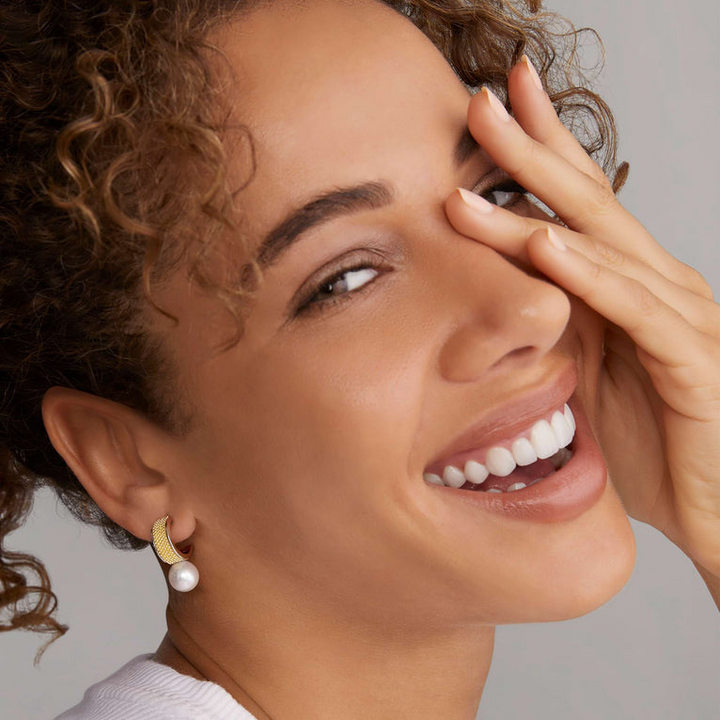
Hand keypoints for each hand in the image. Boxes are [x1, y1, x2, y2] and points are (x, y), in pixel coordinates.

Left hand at [444, 57, 719, 579]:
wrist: (717, 508)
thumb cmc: (650, 440)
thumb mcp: (584, 370)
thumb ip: (551, 325)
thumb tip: (489, 293)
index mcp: (627, 284)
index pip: (577, 202)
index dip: (539, 148)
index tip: (490, 103)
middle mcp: (657, 284)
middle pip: (586, 201)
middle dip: (532, 146)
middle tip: (479, 98)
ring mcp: (680, 316)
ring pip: (601, 245)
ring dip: (537, 201)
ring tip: (482, 163)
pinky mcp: (691, 360)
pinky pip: (634, 309)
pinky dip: (588, 275)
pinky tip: (546, 247)